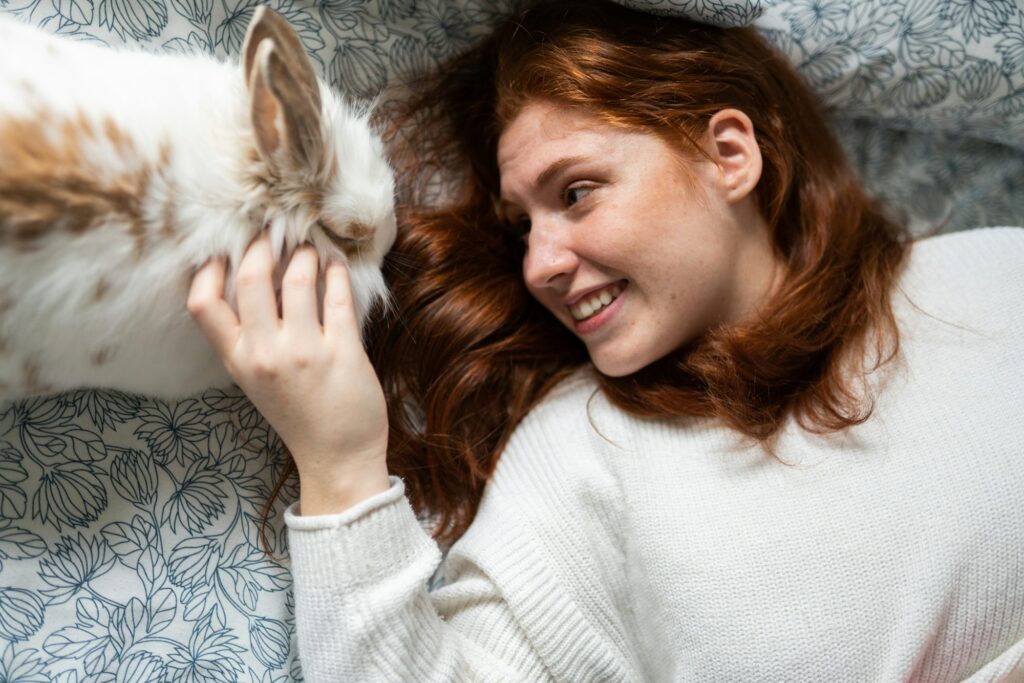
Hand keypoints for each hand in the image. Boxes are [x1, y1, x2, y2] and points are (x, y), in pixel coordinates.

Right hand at [187, 234, 389, 514]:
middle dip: (262, 244)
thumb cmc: (298, 414)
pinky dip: (337, 273)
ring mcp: (305, 352)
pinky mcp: (343, 351)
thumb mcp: (255, 379)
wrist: (337, 457)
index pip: (202, 304)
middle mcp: (265, 353)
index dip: (209, 269)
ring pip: (298, 278)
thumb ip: (247, 336)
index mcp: (237, 360)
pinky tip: (337, 266)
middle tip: (274, 233)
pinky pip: (338, 296)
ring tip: (310, 248)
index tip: (224, 249)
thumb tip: (252, 277)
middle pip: (251, 277)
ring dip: (305, 253)